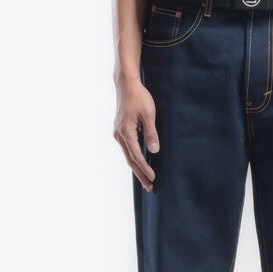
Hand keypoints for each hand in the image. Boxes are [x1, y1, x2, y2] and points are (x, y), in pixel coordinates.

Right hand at [113, 74, 158, 190]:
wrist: (126, 85)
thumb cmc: (139, 97)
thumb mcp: (149, 114)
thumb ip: (151, 133)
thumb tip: (154, 150)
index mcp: (126, 132)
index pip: (136, 155)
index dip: (145, 168)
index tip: (153, 177)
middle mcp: (119, 135)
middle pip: (130, 160)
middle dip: (140, 174)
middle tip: (150, 186)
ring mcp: (118, 133)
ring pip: (128, 155)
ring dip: (137, 168)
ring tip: (146, 179)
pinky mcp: (120, 131)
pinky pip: (127, 149)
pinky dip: (134, 158)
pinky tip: (140, 164)